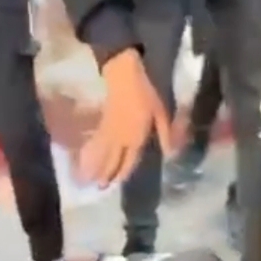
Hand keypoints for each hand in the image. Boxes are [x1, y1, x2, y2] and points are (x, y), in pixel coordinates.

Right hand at [77, 49, 171, 186]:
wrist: (122, 73)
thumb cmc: (145, 91)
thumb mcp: (161, 112)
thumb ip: (165, 134)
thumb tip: (170, 154)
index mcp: (137, 137)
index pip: (130, 161)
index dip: (124, 172)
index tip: (118, 183)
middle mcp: (122, 139)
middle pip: (114, 160)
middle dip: (108, 174)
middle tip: (101, 188)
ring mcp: (110, 131)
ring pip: (103, 154)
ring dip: (98, 168)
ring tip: (93, 180)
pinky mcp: (102, 122)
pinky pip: (98, 143)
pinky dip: (95, 153)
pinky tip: (90, 158)